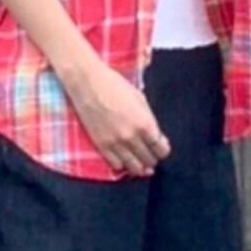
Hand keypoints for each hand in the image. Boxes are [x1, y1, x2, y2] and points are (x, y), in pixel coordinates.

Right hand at [64, 60, 170, 176]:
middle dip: (152, 157)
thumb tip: (157, 139)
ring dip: (139, 166)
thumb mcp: (140, 100)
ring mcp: (115, 143)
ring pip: (134, 167)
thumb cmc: (115, 86)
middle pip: (149, 159)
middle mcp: (131, 137)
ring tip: (140, 162)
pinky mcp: (101, 146)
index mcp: (144, 123)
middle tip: (150, 153)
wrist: (88, 83)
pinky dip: (123, 165)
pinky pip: (116, 165)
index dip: (163, 150)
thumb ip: (150, 121)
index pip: (161, 149)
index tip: (161, 147)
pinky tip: (124, 159)